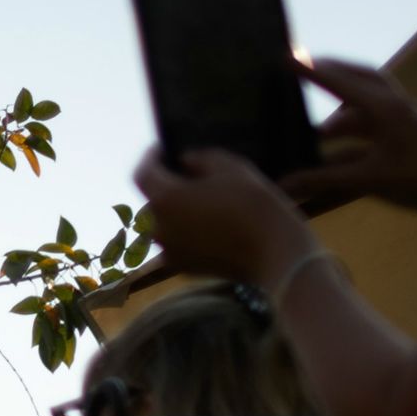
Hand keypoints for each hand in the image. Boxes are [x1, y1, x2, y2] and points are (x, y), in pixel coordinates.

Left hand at [129, 145, 316, 292]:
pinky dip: (184, 229)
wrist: (273, 250)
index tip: (161, 148)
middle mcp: (158, 229)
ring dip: (174, 208)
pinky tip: (208, 221)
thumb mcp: (229, 166)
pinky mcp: (183, 267)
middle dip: (164, 183)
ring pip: (162, 223)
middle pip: (152, 200)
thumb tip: (185, 160)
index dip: (150, 157)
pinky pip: (176, 242)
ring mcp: (169, 252)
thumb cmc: (252, 202)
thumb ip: (199, 158)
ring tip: (198, 195)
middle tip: (183, 170)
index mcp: (164, 200)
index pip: (143, 173)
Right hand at [283, 58, 416, 229]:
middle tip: (305, 67)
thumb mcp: (367, 179)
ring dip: (340, 109)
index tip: (287, 55)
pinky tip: (333, 150)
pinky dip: (349, 132)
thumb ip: (323, 181)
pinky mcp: (405, 136)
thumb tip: (282, 186)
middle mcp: (393, 106)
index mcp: (385, 107)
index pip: (341, 82)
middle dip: (332, 72)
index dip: (312, 71)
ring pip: (365, 103)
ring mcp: (401, 120)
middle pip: (359, 77)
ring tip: (315, 128)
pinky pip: (371, 126)